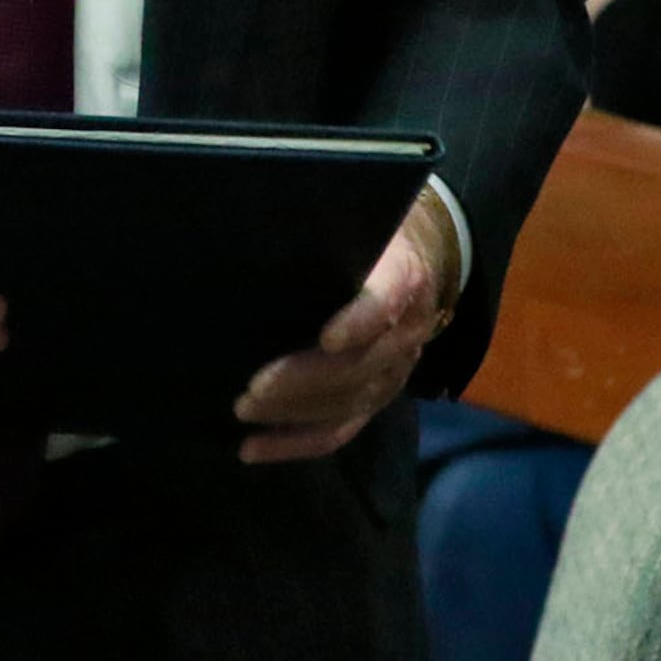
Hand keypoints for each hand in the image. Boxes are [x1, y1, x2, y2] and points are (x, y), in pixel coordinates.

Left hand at [236, 193, 459, 462]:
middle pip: (361, 366)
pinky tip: (252, 448)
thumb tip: (260, 212)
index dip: (360, 320)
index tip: (326, 337)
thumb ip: (324, 223)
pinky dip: (296, 444)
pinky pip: (340, 431)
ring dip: (294, 413)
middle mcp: (406, 333)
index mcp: (404, 277)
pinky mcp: (373, 398)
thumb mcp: (356, 216)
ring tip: (243, 410)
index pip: (388, 301)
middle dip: (305, 381)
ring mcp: (393, 373)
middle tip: (252, 387)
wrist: (417, 259)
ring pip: (349, 405)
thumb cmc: (368, 233)